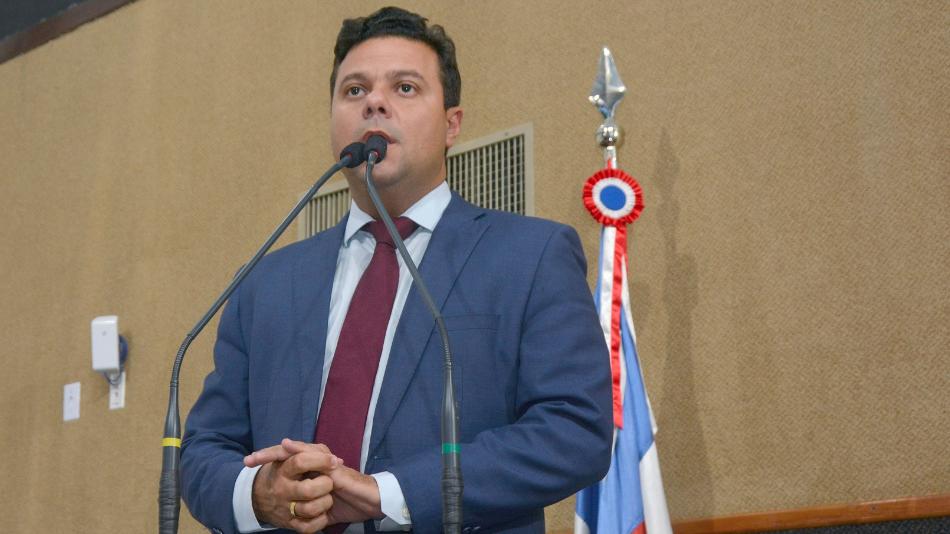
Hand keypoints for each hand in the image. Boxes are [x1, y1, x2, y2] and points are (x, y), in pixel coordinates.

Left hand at [247, 439, 384, 525]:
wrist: (372, 503)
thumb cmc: (349, 503)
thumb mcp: (323, 507)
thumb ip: (309, 506)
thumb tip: (294, 520)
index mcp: (313, 473)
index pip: (289, 464)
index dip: (270, 465)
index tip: (250, 469)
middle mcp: (318, 464)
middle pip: (289, 454)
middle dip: (267, 456)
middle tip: (247, 461)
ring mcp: (325, 463)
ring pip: (298, 452)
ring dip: (277, 452)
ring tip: (259, 455)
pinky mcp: (333, 466)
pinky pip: (314, 455)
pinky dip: (299, 449)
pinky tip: (286, 446)